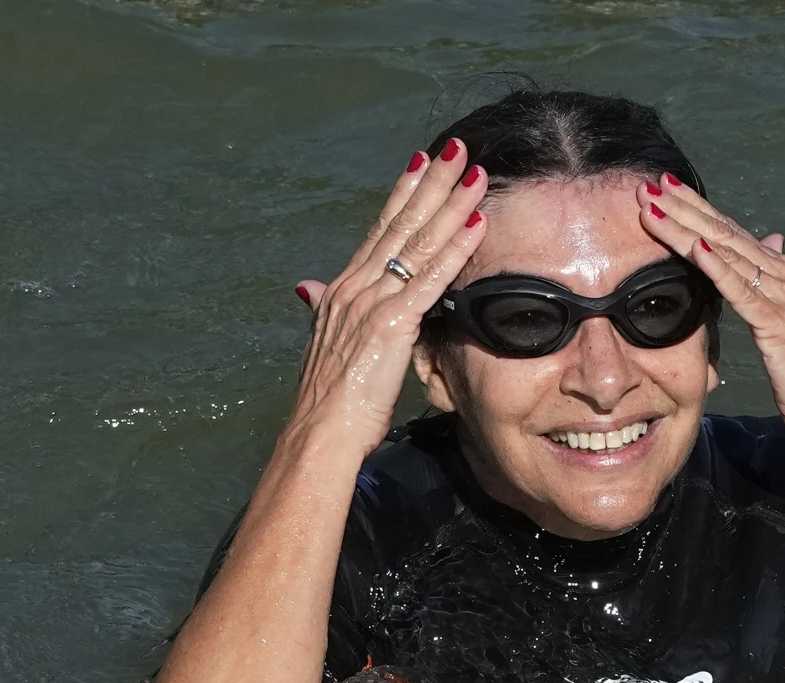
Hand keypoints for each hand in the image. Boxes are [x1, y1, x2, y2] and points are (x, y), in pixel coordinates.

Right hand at [287, 140, 488, 459]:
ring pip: (420, 242)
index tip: (422, 163)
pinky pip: (431, 278)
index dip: (403, 194)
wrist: (320, 430)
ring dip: (451, 204)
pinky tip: (476, 225)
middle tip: (457, 150)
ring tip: (476, 173)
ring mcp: (374, 300)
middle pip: (402, 224)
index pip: (380, 230)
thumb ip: (322, 309)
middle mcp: (357, 285)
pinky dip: (456, 248)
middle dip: (431, 183)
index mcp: (344, 288)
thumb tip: (307, 288)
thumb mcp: (326, 343)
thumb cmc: (329, 399)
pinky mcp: (392, 323)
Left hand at [636, 175, 784, 455]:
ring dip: (687, 228)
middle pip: (723, 233)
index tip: (659, 189)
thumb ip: (771, 283)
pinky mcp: (779, 325)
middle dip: (683, 208)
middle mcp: (783, 276)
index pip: (728, 233)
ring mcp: (784, 297)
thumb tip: (771, 240)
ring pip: (727, 253)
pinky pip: (743, 291)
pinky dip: (718, 267)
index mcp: (780, 275)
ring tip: (654, 207)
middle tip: (646, 185)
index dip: (694, 210)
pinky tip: (695, 247)